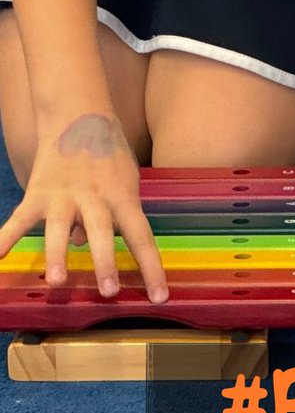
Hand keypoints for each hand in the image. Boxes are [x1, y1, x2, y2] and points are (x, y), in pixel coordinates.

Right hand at [0, 112, 167, 303]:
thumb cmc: (109, 155)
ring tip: (57, 280)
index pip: (142, 236)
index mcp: (123, 196)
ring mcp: (65, 194)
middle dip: (106, 261)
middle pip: (103, 230)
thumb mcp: (124, 182)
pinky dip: (6, 238)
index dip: (152, 267)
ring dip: (58, 253)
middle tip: (109, 292)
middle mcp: (95, 196)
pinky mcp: (38, 192)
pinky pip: (20, 218)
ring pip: (61, 226)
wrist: (80, 114)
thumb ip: (113, 216)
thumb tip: (86, 246)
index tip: (160, 298)